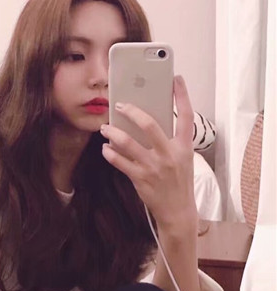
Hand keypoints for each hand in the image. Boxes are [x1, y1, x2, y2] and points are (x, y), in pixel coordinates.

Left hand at [101, 75, 197, 236]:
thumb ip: (169, 141)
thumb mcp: (182, 159)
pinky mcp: (140, 179)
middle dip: (132, 111)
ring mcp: (154, 167)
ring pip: (128, 143)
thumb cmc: (179, 182)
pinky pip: (119, 162)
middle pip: (150, 124)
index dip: (182, 96)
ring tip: (105, 128)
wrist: (178, 211)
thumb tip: (146, 122)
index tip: (176, 79)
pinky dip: (109, 153)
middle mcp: (170, 154)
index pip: (185, 116)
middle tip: (120, 105)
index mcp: (184, 147)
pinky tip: (105, 149)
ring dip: (113, 132)